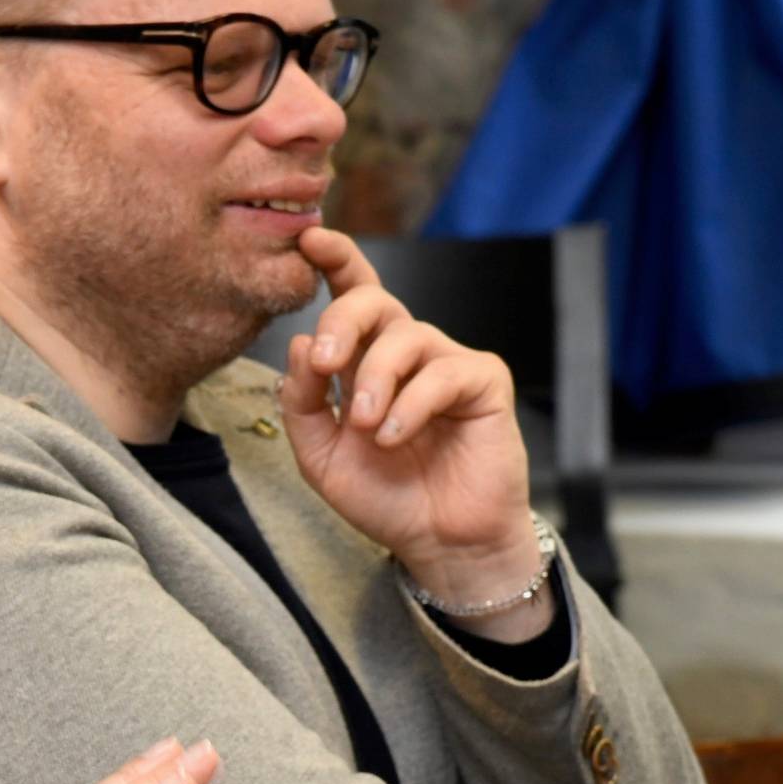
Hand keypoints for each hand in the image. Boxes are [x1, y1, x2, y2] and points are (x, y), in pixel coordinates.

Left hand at [277, 230, 542, 613]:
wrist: (437, 543)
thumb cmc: (384, 495)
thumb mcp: (321, 454)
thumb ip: (302, 402)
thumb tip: (298, 343)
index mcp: (364, 359)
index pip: (350, 296)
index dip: (334, 261)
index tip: (309, 240)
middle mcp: (405, 352)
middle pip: (373, 301)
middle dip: (342, 321)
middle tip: (326, 362)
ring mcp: (446, 363)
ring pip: (406, 337)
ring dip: (374, 381)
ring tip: (366, 427)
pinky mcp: (484, 382)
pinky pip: (444, 372)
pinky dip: (412, 405)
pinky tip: (395, 437)